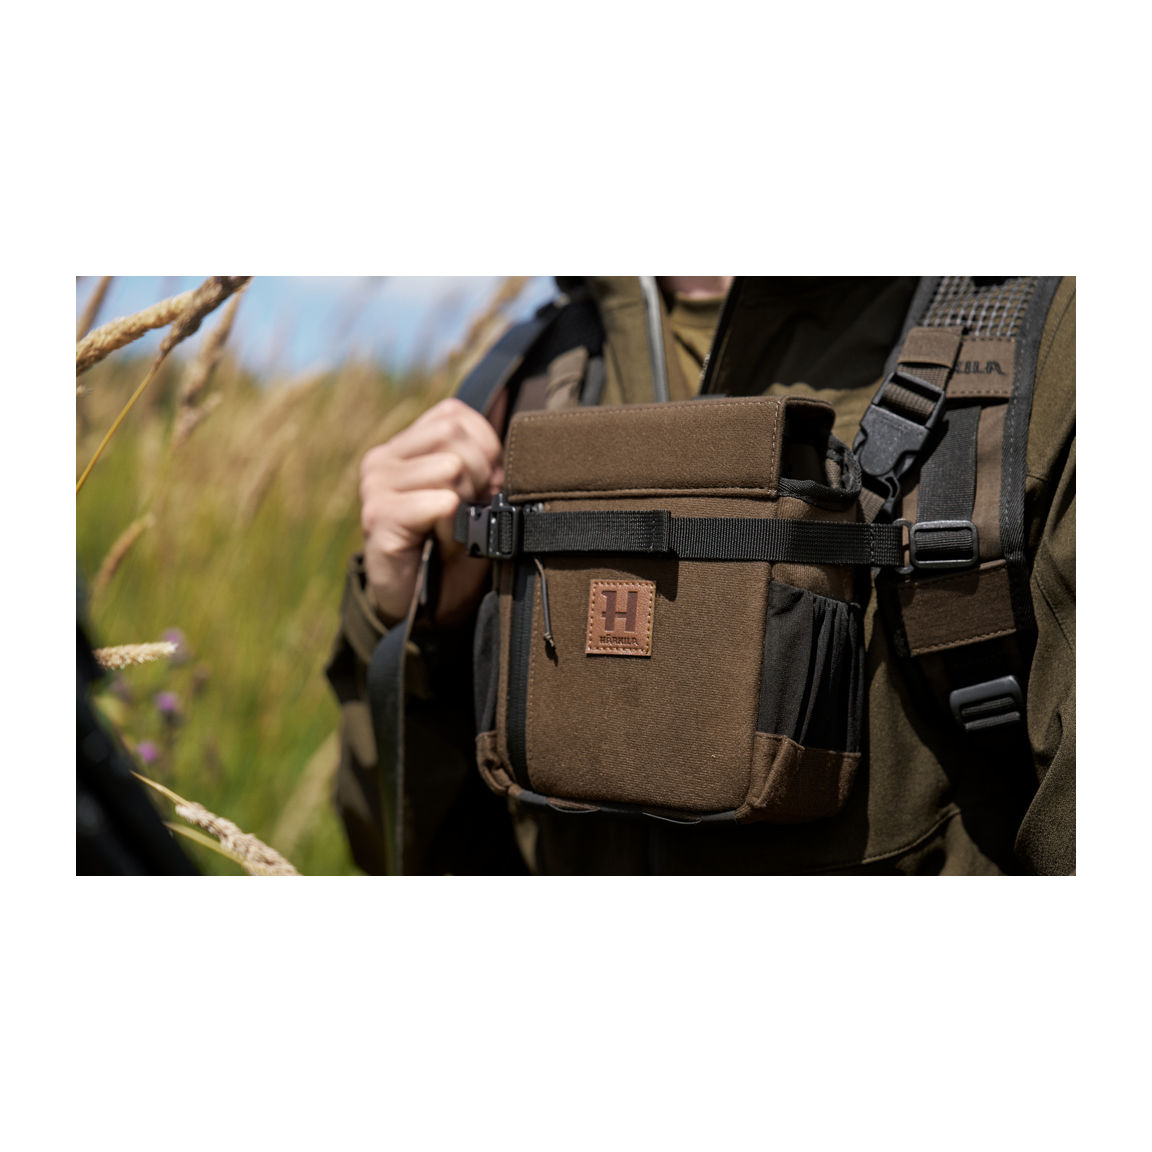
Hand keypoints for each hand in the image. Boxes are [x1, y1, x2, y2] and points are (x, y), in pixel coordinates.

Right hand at [360, 398, 503, 625]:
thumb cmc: (454, 551)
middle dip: (479, 478)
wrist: (426, 610)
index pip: (455, 416)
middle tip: (467, 515)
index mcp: (404, 447)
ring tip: (451, 531)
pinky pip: (441, 502)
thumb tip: (508, 397)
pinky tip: (439, 544)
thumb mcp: (475, 495)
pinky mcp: (380, 517)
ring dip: (465, 507)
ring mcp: (376, 487)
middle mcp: (382, 459)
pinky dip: (453, 527)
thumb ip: (482, 453)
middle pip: (456, 437)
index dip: (484, 451)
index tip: (482, 489)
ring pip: (452, 468)